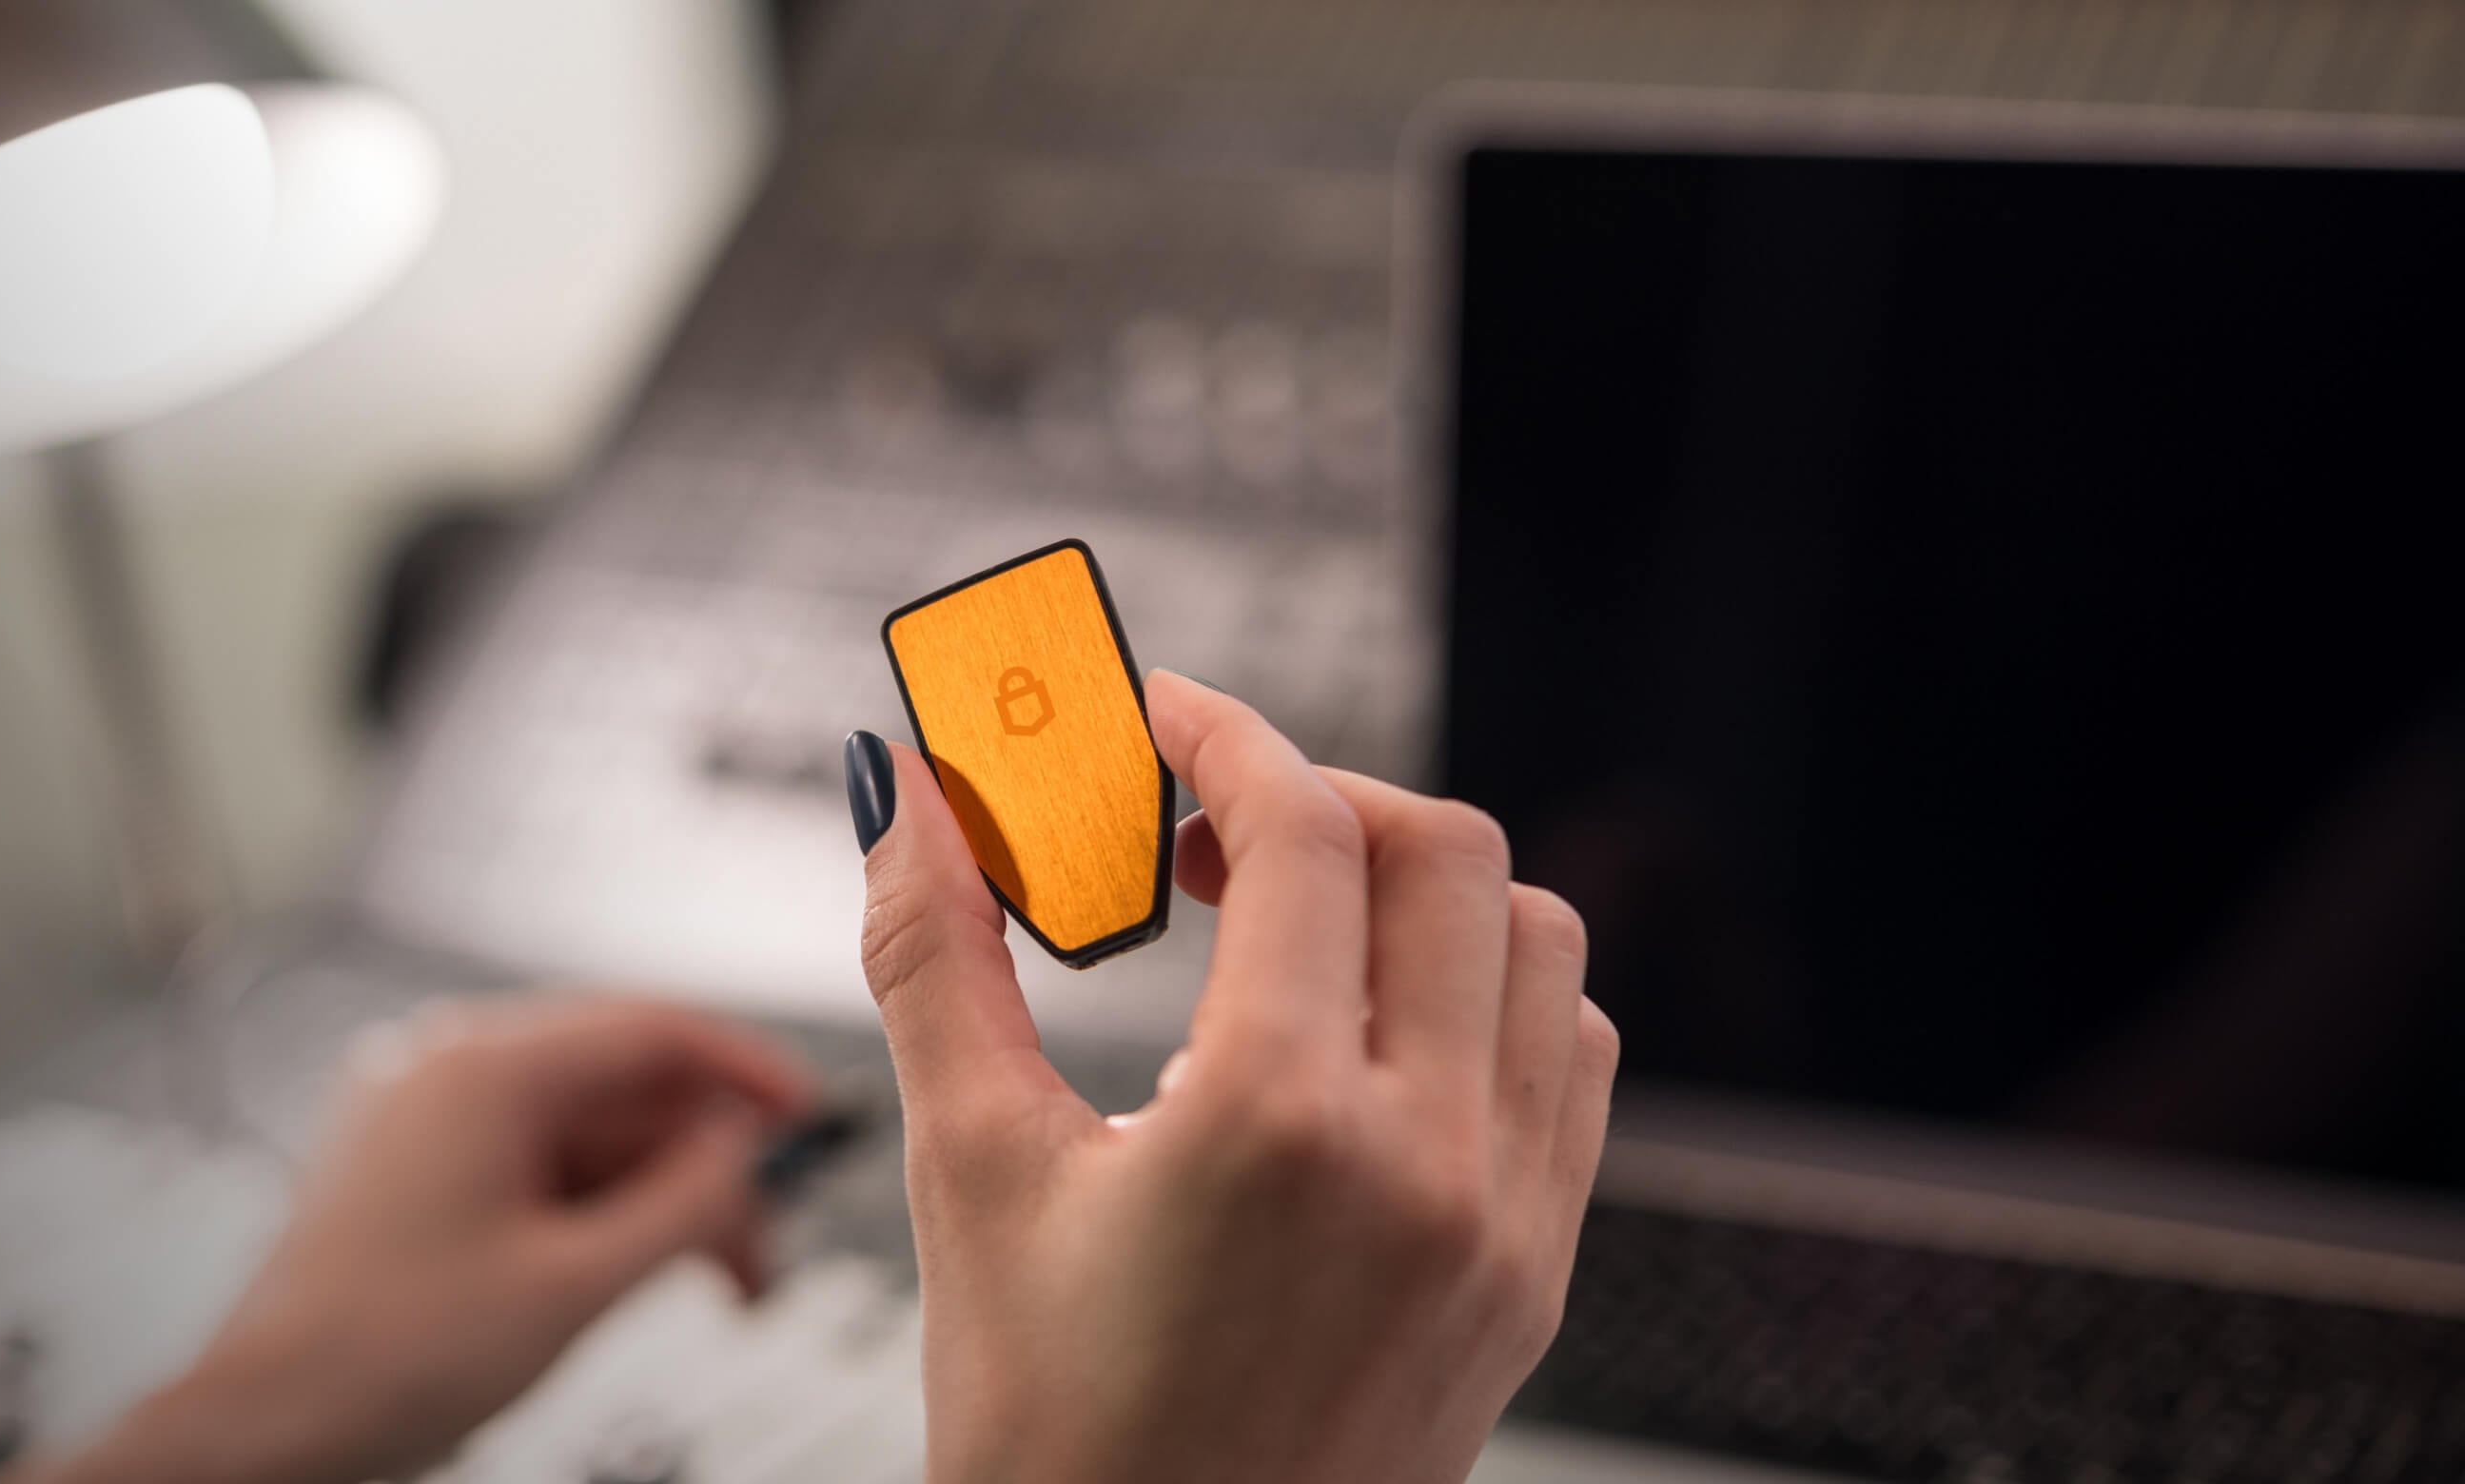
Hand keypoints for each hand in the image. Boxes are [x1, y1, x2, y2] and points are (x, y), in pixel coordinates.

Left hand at [51, 998, 813, 1483]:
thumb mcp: (576, 1285)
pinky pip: (529, 1162)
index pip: (652, 1027)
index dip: (747, 1075)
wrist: (266, 1429)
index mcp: (481, 1069)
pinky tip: (625, 1273)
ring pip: (580, 1133)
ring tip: (706, 1288)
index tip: (810, 1122)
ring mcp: (420, 1117)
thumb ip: (684, 1202)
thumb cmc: (382, 1359)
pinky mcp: (409, 1168)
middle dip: (702, 1170)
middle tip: (756, 1257)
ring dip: (651, 1202)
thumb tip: (747, 1151)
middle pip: (621, 1087)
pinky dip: (589, 1212)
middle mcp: (444, 1071)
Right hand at [853, 671, 1616, 1483]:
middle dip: (1318, 799)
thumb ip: (934, 954)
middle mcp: (1427, 1165)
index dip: (1220, 734)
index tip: (1154, 718)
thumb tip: (896, 793)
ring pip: (1537, 948)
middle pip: (1444, 854)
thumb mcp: (971, 1174)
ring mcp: (1503, 1226)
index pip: (1303, 828)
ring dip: (1420, 893)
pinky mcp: (1532, 1281)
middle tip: (1197, 832)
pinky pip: (1569, 1067)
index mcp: (1280, 1123)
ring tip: (1289, 926)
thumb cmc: (1049, 1441)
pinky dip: (1486, 1000)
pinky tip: (1369, 1034)